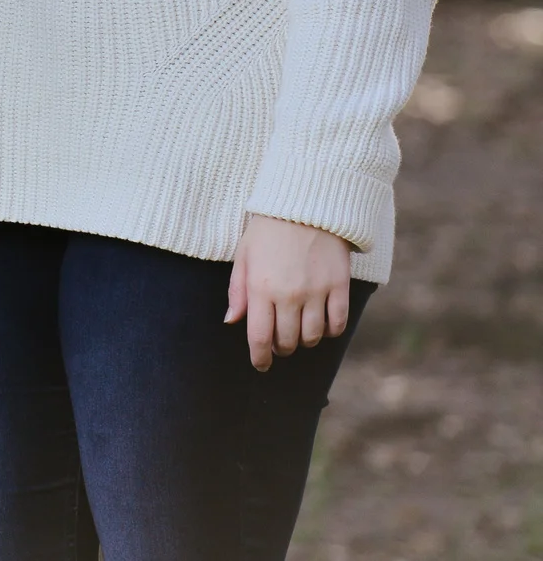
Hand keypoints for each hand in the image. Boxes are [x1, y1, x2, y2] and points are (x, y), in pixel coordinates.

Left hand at [226, 213, 354, 370]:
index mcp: (261, 288)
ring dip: (304, 341)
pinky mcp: (339, 286)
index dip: (260, 357)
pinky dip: (329, 331)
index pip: (259, 336)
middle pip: (287, 341)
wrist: (305, 205)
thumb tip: (232, 321)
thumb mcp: (244, 256)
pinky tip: (322, 325)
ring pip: (312, 337)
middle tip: (279, 344)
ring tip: (299, 332)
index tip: (261, 365)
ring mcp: (316, 292)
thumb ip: (238, 290)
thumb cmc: (267, 230)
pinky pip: (337, 323)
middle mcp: (289, 295)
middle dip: (281, 348)